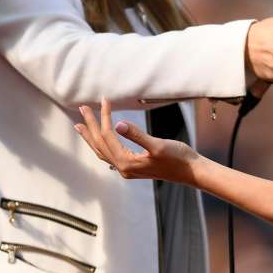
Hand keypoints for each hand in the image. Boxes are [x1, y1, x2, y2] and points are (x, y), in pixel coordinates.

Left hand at [75, 99, 201, 184]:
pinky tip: (100, 143)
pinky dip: (102, 145)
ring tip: (81, 125)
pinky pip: (110, 156)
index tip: (104, 100)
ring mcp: (127, 170)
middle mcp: (123, 168)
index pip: (108, 136)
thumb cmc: (178, 158)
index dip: (104, 117)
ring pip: (103, 151)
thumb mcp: (158, 145)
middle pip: (100, 144)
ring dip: (91, 137)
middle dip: (90, 126)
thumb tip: (118, 124)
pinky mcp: (133, 167)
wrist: (191, 172)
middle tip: (82, 109)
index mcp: (127, 162)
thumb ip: (136, 135)